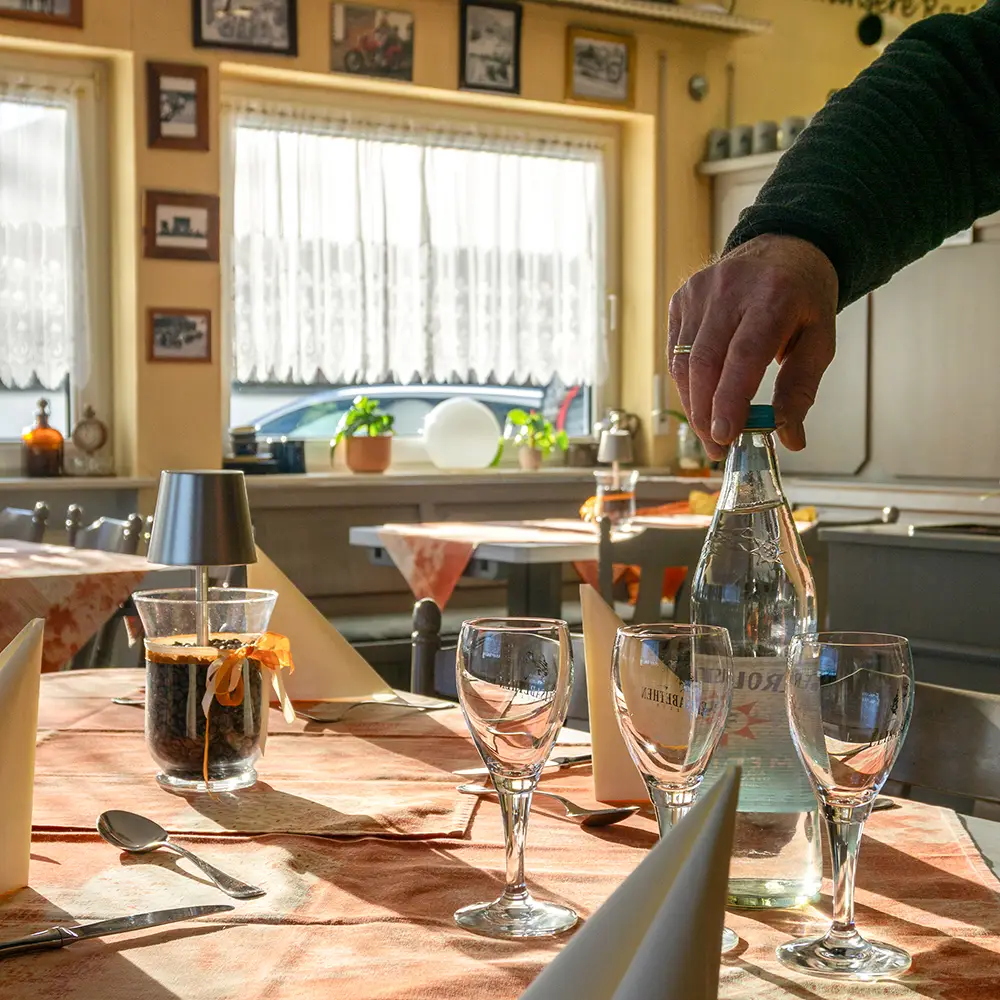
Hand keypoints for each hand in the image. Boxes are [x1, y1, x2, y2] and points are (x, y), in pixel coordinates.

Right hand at [667, 234, 838, 460]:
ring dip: (693, 404)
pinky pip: (676, 351)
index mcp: (772, 297)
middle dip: (705, 413)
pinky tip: (701, 398)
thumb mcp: (820, 340)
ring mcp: (699, 292)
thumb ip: (801, 388)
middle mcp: (730, 290)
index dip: (729, 399)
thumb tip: (789, 436)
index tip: (724, 435)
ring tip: (709, 432)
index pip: (742, 356)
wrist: (783, 248)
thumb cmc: (802, 296)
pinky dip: (686, 382)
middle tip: (718, 447)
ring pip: (683, 361)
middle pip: (704, 363)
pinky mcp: (682, 299)